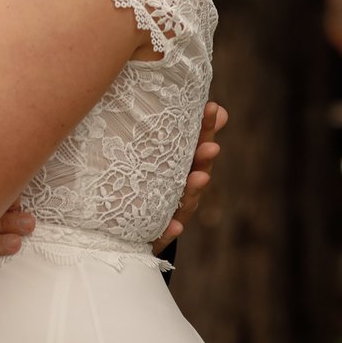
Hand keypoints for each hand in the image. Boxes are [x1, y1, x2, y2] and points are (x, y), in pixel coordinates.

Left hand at [152, 101, 226, 253]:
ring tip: (199, 177)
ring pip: (184, 202)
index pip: (197, 145)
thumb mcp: (162, 156)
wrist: (124, 229)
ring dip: (193, 190)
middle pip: (195, 173)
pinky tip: (176, 225)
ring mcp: (168, 213)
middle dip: (203, 160)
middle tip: (211, 147)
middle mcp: (180, 190)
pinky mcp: (153, 234)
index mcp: (182, 168)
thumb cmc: (147, 183)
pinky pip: (162, 233)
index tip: (211, 107)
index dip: (205, 128)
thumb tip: (218, 108)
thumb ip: (186, 133)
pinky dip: (170, 230)